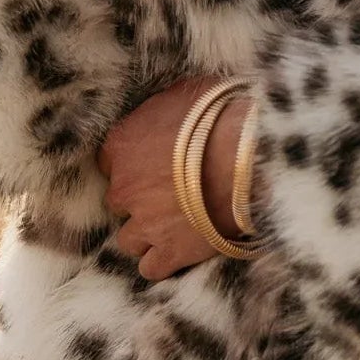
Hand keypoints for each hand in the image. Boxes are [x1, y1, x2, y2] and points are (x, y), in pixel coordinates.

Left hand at [96, 76, 252, 281]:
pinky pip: (151, 268)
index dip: (134, 165)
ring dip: (149, 234)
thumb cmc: (223, 113)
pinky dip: (163, 261)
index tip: (154, 165)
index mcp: (122, 144)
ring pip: (129, 239)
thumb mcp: (188, 91)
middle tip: (173, 194)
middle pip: (120, 202)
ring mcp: (145, 223)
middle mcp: (124, 187)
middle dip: (142, 200)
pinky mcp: (170, 252)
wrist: (249, 154)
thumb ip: (166, 107)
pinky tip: (181, 251)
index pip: (110, 162)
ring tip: (177, 226)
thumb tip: (173, 106)